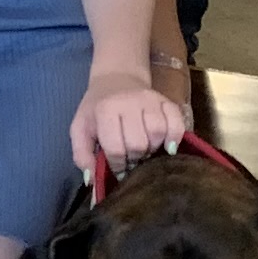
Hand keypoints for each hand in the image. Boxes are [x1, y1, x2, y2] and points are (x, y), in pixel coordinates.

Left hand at [71, 65, 187, 192]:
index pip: (116, 148)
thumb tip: (93, 180)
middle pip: (139, 143)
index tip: (119, 168)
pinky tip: (167, 147)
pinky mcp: (166, 100)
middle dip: (135, 159)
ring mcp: (150, 100)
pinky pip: (177, 122)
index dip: (118, 165)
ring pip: (158, 133)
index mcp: (105, 111)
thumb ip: (81, 155)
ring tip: (146, 151)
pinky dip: (175, 137)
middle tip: (132, 160)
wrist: (116, 79)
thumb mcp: (80, 128)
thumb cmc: (97, 109)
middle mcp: (128, 103)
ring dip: (153, 149)